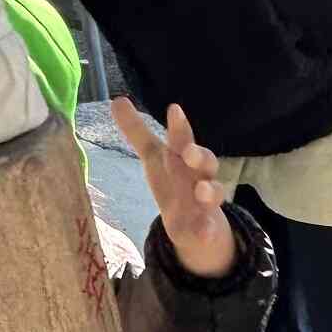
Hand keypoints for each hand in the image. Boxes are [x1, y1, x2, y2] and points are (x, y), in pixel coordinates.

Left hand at [113, 99, 235, 278]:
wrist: (196, 224)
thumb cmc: (174, 182)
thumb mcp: (154, 157)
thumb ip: (137, 131)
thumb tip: (116, 99)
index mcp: (185, 158)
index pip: (183, 138)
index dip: (179, 126)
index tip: (173, 109)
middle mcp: (200, 176)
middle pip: (206, 162)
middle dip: (199, 155)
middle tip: (188, 152)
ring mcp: (205, 203)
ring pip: (214, 193)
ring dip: (209, 191)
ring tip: (201, 191)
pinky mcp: (205, 228)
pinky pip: (209, 229)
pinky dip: (208, 230)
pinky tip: (205, 233)